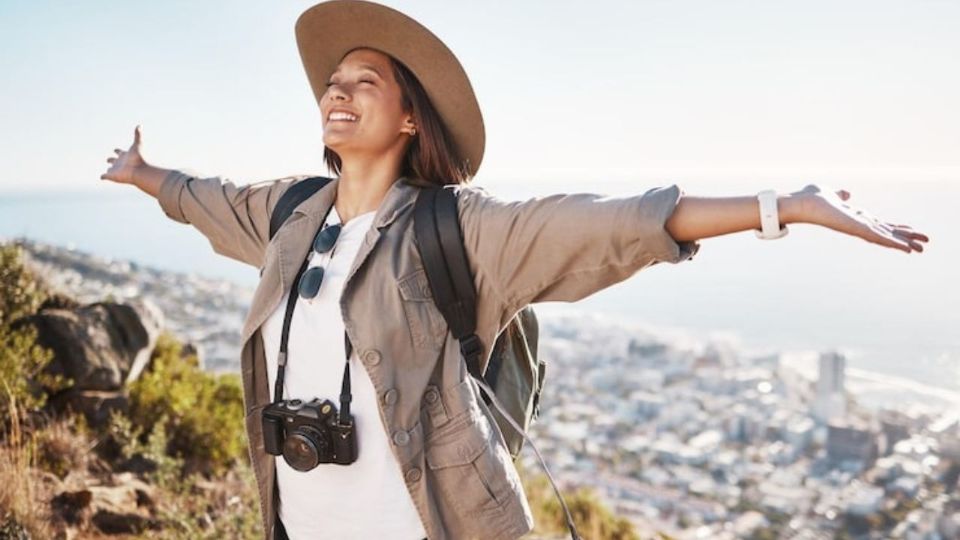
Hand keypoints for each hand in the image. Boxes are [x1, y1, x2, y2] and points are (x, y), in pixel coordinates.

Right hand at [101, 124, 145, 184]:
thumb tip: (139, 125)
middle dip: (111, 160)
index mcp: (125, 155)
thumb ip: (138, 135)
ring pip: (110, 169)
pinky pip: (105, 176)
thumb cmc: (138, 157)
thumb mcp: (138, 144)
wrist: (139, 170)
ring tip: (107, 172)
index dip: (117, 151)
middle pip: (114, 161)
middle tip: (109, 159)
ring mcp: (116, 170)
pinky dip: (103, 176)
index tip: (115, 150)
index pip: (119, 152)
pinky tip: (102, 177)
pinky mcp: (112, 176)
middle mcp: (120, 163)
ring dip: (109, 170)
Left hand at [790, 184, 929, 253]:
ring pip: (886, 237)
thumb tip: (845, 194)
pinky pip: (878, 238)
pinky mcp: (856, 229)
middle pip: (887, 232)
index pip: (880, 223)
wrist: (801, 203)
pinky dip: (894, 243)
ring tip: (922, 248)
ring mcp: (858, 228)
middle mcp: (858, 224)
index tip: (910, 230)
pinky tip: (907, 248)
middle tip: (924, 244)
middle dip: (905, 237)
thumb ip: (839, 195)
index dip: (895, 227)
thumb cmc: (811, 199)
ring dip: (905, 243)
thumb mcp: (830, 194)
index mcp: (855, 217)